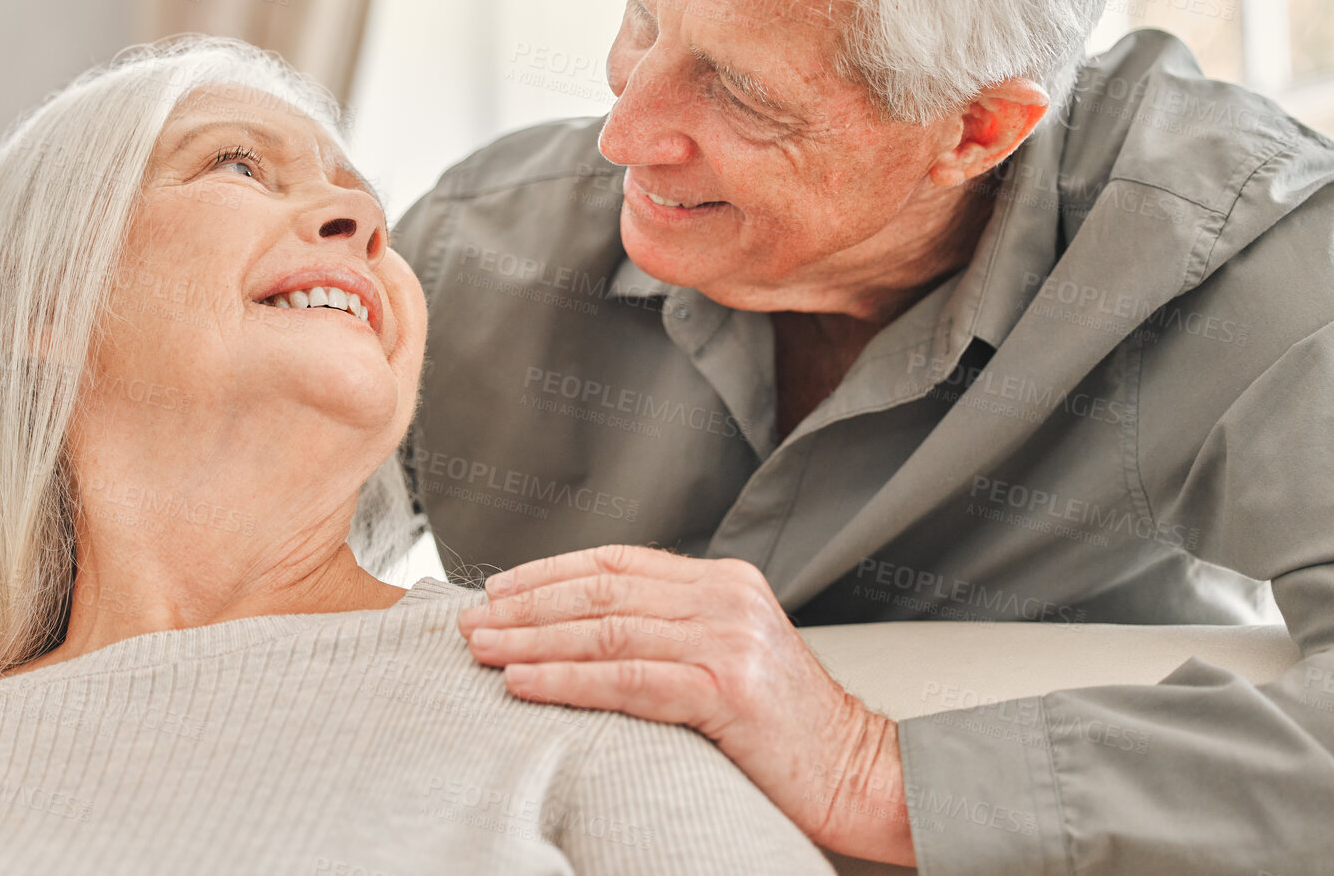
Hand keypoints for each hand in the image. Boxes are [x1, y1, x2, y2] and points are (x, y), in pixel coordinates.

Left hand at [457, 545, 913, 863]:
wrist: (860, 771)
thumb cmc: (786, 728)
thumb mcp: (732, 655)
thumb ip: (675, 629)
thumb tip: (584, 629)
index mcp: (725, 581)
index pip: (617, 563)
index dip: (550, 572)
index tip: (499, 588)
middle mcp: (725, 598)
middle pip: (601, 592)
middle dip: (527, 604)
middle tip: (472, 621)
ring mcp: (728, 640)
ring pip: (604, 631)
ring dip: (532, 640)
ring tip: (483, 649)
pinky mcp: (727, 689)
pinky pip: (625, 679)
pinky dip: (566, 680)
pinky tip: (524, 683)